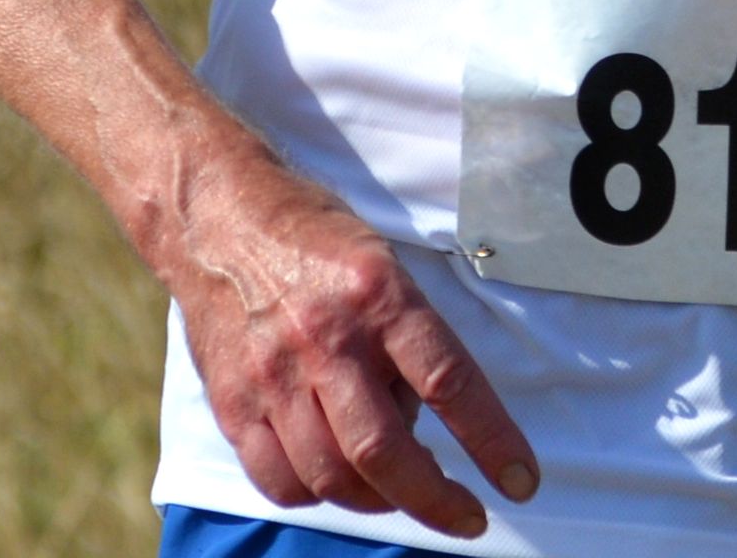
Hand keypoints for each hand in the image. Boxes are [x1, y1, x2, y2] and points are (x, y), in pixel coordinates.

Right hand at [162, 135, 539, 538]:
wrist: (216, 217)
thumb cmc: (312, 238)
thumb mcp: (383, 262)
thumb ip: (407, 338)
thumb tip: (421, 419)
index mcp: (378, 295)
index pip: (449, 381)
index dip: (492, 441)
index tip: (520, 481)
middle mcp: (326, 338)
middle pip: (383, 450)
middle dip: (435, 500)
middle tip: (466, 517)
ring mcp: (274, 376)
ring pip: (332, 476)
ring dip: (379, 500)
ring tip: (400, 492)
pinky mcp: (233, 402)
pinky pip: (278, 479)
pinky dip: (316, 495)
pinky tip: (336, 480)